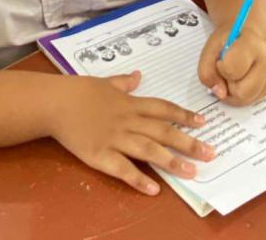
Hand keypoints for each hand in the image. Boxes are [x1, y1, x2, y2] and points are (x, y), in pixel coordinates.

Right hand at [51, 71, 214, 194]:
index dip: (184, 116)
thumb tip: (138, 75)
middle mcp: (127, 121)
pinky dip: (139, 180)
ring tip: (192, 172)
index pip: (163, 109)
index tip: (203, 123)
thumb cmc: (78, 90)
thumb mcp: (105, 81)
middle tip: (210, 153)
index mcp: (129, 104)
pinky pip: (123, 169)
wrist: (54, 103)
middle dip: (188, 143)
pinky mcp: (100, 155)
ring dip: (172, 162)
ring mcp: (115, 139)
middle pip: (163, 132)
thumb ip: (124, 82)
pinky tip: (155, 189)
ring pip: (149, 151)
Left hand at [198, 24, 265, 106]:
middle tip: (226, 72)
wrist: (243, 34)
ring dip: (233, 93)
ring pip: (247, 100)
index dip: (221, 69)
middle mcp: (265, 61)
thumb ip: (207, 72)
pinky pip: (251, 101)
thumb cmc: (226, 42)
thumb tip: (220, 93)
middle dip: (228, 87)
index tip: (221, 60)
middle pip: (242, 92)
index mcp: (250, 45)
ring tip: (232, 77)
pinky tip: (239, 81)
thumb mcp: (209, 50)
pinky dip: (241, 95)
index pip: (231, 70)